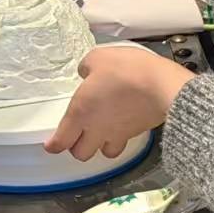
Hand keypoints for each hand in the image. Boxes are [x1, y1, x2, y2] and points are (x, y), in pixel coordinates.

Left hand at [45, 47, 192, 160]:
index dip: (54, 145)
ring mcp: (118, 134)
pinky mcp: (137, 133)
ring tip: (100, 133)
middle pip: (81, 154)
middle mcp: (97, 129)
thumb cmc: (126, 71)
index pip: (62, 141)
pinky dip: (119, 138)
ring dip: (100, 146)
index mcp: (80, 113)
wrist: (162, 86)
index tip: (52, 145)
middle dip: (77, 147)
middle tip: (77, 134)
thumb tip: (86, 73)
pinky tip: (121, 125)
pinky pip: (124, 143)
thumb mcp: (98, 58)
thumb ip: (87, 67)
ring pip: (104, 153)